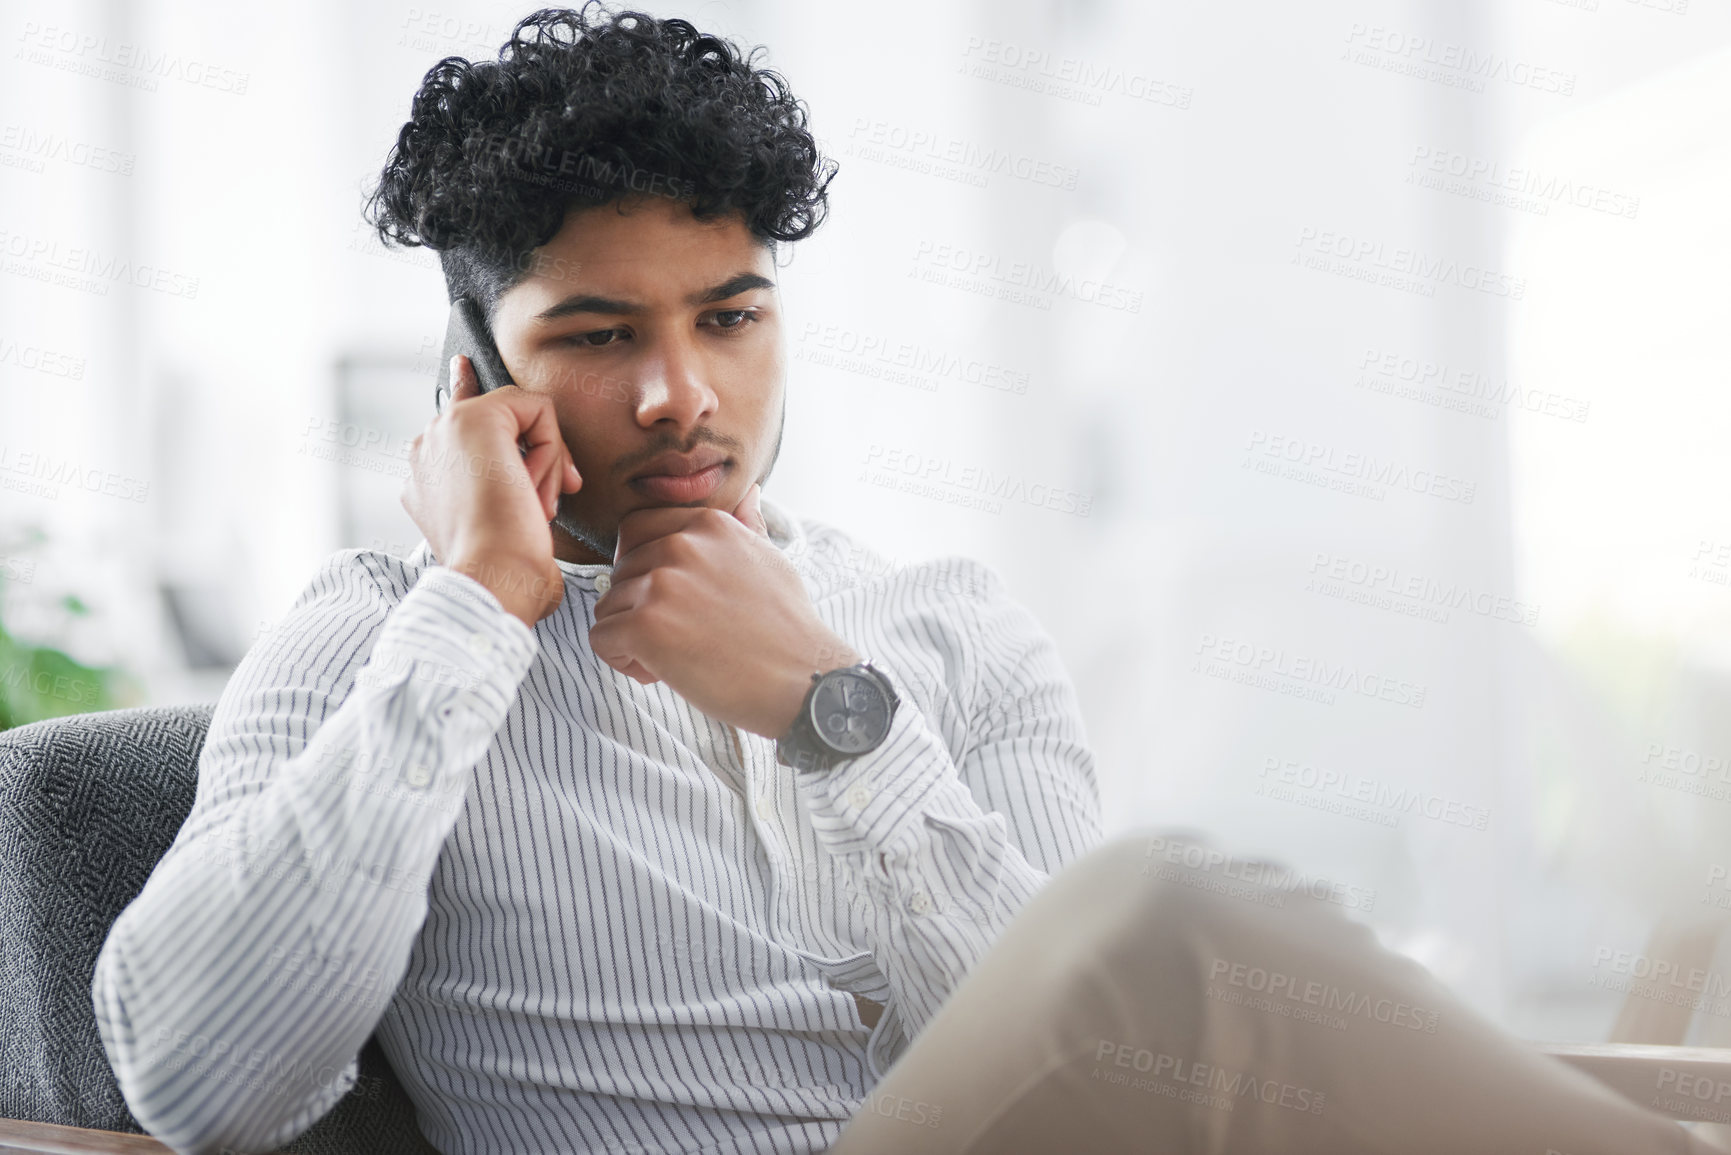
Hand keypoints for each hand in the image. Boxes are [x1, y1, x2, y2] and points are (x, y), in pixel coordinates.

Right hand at [401, 354, 582, 627]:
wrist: (492, 579)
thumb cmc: (504, 573)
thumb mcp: (503, 531)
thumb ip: (506, 495)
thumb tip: (540, 489)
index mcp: (425, 478)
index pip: (448, 419)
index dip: (461, 387)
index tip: (463, 366)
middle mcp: (426, 449)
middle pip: (498, 420)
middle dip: (537, 457)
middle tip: (542, 506)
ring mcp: (445, 430)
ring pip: (521, 415)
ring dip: (545, 462)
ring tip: (533, 506)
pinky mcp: (474, 418)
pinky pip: (537, 409)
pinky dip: (552, 449)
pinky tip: (532, 486)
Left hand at [589, 484, 861, 737]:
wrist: (803, 679)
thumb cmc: (788, 629)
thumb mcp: (772, 561)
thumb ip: (748, 526)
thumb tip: (749, 493)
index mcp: (708, 525)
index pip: (636, 531)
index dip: (644, 571)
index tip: (674, 601)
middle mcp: (682, 545)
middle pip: (620, 572)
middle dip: (639, 607)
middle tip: (681, 636)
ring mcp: (661, 583)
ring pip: (609, 606)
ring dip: (632, 637)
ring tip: (676, 657)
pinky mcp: (645, 625)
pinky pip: (601, 638)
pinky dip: (622, 660)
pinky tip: (660, 671)